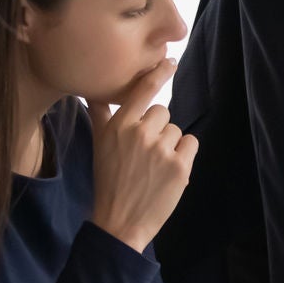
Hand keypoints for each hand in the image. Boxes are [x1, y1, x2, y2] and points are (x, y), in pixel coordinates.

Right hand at [88, 59, 197, 251]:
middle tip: (143, 154)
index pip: (143, 90)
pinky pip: (191, 144)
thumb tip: (93, 90)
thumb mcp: (99, 145)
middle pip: (162, 112)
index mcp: (118, 126)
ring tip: (152, 167)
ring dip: (170, 145)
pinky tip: (167, 171)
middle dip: (157, 129)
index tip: (170, 60)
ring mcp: (161, 149)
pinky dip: (184, 155)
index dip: (159, 73)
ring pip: (177, 130)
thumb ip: (100, 114)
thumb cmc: (109, 180)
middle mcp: (140, 133)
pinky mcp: (180, 166)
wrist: (120, 221)